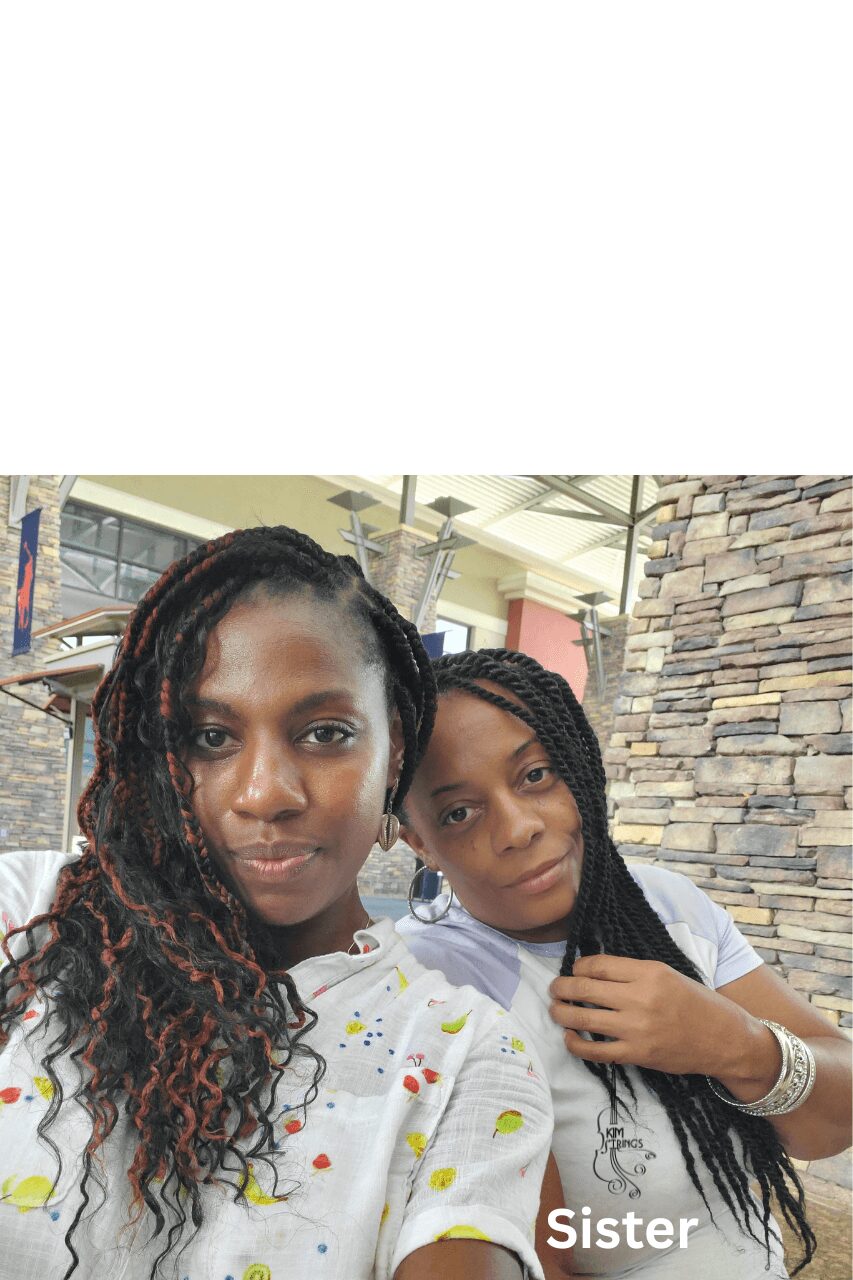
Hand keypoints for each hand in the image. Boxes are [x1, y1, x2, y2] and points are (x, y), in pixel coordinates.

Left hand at [548, 954, 770, 1079]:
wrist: (724, 1039)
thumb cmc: (696, 1003)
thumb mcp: (667, 974)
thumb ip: (634, 972)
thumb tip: (596, 970)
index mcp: (649, 972)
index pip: (598, 965)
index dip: (578, 967)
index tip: (574, 970)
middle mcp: (640, 998)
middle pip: (585, 988)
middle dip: (562, 987)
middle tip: (554, 988)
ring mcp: (636, 1028)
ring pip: (583, 1017)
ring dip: (561, 1012)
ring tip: (555, 1009)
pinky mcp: (636, 1054)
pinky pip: (595, 1050)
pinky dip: (575, 1043)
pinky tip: (569, 1037)